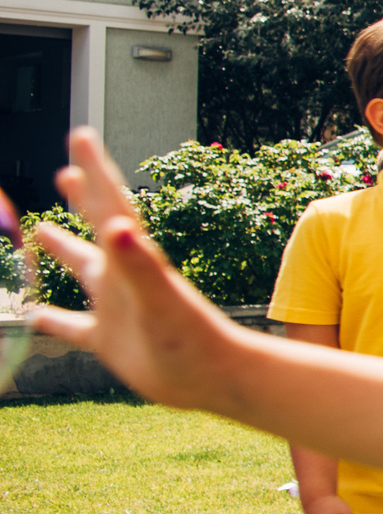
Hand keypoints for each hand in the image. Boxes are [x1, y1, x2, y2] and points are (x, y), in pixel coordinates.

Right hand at [29, 129, 252, 411]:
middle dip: (83, 196)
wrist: (217, 378)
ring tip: (41, 229)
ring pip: (83, 270)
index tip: (80, 135)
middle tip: (66, 170)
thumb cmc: (194, 340)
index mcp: (133, 259)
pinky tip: (34, 316)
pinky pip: (75, 327)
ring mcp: (116, 307)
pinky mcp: (111, 341)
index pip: (108, 203)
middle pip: (98, 226)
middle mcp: (123, 277)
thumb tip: (119, 226)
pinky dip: (56, 321)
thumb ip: (140, 265)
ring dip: (64, 248)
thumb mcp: (161, 300)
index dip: (94, 169)